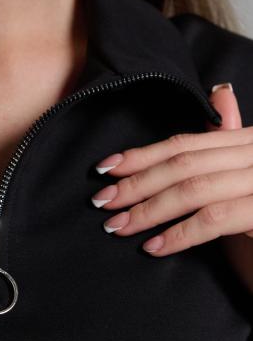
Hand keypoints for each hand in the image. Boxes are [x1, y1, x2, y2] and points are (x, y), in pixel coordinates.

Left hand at [90, 83, 252, 291]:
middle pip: (185, 164)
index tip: (105, 169)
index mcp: (249, 143)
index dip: (143, 155)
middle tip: (103, 201)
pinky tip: (154, 246)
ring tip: (118, 227)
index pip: (187, 144)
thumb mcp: (243, 183)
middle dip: (137, 183)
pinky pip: (214, 219)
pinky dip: (179, 234)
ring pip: (194, 188)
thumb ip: (227, 146)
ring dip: (149, 210)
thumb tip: (221, 94)